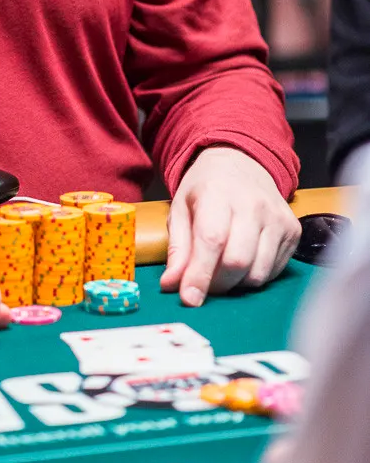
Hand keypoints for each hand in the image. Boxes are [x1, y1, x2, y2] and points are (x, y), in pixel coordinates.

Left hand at [160, 147, 300, 306]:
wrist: (242, 163)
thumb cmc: (207, 188)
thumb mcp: (181, 208)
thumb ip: (177, 248)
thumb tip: (170, 285)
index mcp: (218, 193)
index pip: (212, 240)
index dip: (200, 274)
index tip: (189, 299)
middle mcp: (253, 204)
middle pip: (238, 262)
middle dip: (217, 284)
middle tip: (203, 284)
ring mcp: (277, 217)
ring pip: (258, 272)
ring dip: (236, 283)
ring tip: (222, 269)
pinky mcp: (293, 230)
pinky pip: (274, 271)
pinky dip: (254, 276)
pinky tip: (243, 261)